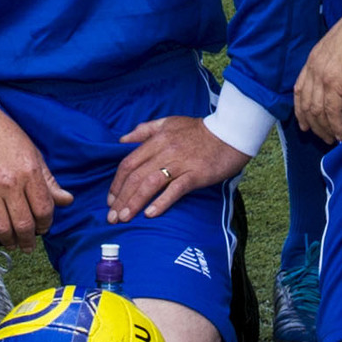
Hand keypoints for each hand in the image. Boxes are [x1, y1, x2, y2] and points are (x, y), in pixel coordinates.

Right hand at [0, 101, 70, 249]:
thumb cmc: (7, 136)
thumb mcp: (34, 154)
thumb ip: (49, 181)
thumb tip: (67, 200)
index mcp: (30, 172)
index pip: (44, 209)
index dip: (46, 224)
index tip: (43, 228)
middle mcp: (10, 183)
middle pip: (24, 223)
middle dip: (28, 240)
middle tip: (29, 246)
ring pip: (1, 226)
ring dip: (9, 241)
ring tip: (13, 245)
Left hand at [113, 114, 247, 220]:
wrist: (231, 133)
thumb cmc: (199, 130)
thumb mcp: (169, 122)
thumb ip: (145, 130)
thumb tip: (123, 140)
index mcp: (157, 140)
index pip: (129, 163)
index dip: (116, 183)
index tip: (110, 199)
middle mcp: (165, 151)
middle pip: (136, 177)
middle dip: (121, 198)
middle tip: (112, 217)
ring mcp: (181, 163)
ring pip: (150, 184)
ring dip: (135, 203)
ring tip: (124, 218)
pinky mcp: (196, 174)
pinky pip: (175, 189)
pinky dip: (161, 202)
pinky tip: (150, 214)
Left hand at [292, 0, 341, 147]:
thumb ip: (340, 55)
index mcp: (314, 58)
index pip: (300, 89)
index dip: (300, 109)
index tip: (305, 123)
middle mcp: (314, 68)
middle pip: (306, 104)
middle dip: (312, 124)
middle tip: (322, 136)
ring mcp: (323, 76)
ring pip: (318, 111)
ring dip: (325, 129)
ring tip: (334, 139)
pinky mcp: (336, 83)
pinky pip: (332, 112)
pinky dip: (336, 126)